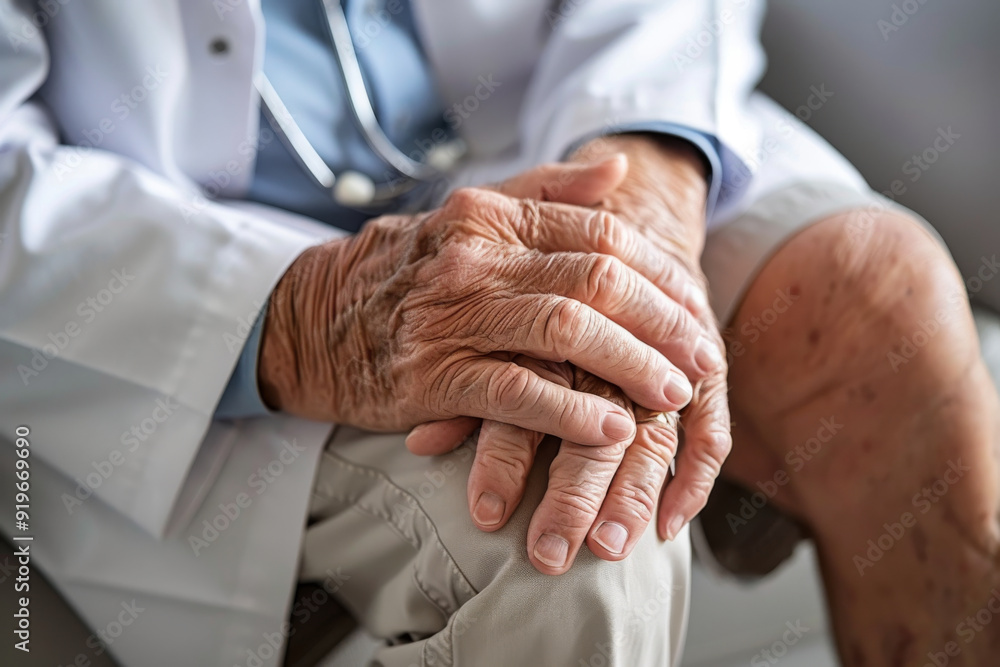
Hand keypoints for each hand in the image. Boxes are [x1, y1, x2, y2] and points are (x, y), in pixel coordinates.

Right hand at [258, 158, 709, 447]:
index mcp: (491, 215)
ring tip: (674, 395)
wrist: (307, 320)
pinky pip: (515, 391)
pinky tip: (611, 427)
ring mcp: (452, 316)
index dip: (662, 274)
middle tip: (702, 358)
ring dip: (631, 365)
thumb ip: (543, 192)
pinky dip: (570, 410)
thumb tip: (618, 172)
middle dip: (663, 322)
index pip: (601, 234)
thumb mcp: (465, 217)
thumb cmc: (399, 274)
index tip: (697, 308)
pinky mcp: (430, 375)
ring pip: (566, 332)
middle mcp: (476, 257)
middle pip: (597, 281)